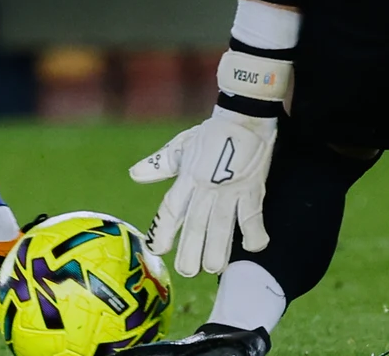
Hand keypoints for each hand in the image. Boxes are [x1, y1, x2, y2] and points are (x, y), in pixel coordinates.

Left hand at [129, 107, 276, 276]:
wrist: (244, 117)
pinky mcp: (252, 188)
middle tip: (187, 271)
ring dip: (218, 250)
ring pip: (222, 226)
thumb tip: (134, 174)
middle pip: (195, 224)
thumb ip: (159, 165)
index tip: (157, 249)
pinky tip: (252, 247)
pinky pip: (253, 216)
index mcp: (187, 177)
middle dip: (190, 250)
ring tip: (213, 268)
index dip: (162, 231)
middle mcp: (206, 186)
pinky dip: (254, 233)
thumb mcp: (181, 146)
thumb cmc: (211, 133)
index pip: (171, 209)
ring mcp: (230, 189)